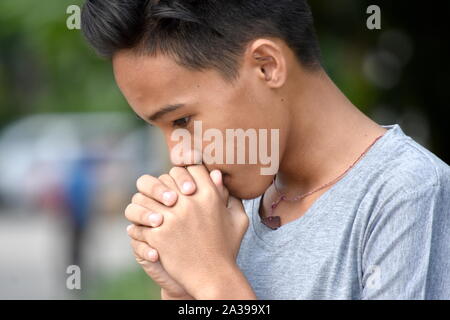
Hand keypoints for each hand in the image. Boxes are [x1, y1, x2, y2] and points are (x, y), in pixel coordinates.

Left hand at [126, 165, 249, 298]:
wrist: (213, 277)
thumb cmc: (227, 248)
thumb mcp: (237, 220)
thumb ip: (228, 195)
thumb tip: (216, 174)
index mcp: (210, 195)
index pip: (192, 167)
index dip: (187, 172)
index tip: (184, 181)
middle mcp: (190, 201)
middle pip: (169, 176)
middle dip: (167, 183)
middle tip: (168, 193)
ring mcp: (173, 217)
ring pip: (151, 193)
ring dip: (151, 199)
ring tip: (155, 208)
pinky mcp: (158, 233)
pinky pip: (143, 218)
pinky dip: (144, 221)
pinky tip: (150, 226)